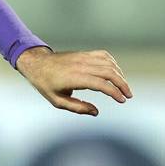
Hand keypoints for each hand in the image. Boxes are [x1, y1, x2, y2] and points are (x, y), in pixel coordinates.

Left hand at [15, 46, 132, 116]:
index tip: (122, 100)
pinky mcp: (83, 53)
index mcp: (74, 78)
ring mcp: (83, 57)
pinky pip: (103, 55)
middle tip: (128, 96)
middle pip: (109, 72)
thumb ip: (77, 107)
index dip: (114, 92)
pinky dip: (113, 63)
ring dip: (120, 74)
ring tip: (123, 87)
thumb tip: (96, 112)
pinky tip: (115, 72)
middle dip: (122, 84)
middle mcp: (81, 65)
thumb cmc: (45, 84)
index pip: (101, 83)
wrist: (36, 63)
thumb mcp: (57, 101)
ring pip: (109, 63)